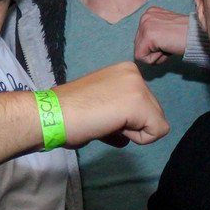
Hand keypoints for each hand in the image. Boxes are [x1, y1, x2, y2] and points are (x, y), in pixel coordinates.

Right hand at [55, 62, 169, 147]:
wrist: (52, 114)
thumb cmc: (68, 113)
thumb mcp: (99, 104)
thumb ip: (118, 112)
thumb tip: (126, 134)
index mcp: (125, 70)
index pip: (144, 104)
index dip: (124, 119)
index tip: (100, 114)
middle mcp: (134, 73)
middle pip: (154, 112)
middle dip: (131, 125)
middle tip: (102, 122)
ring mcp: (138, 87)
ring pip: (156, 122)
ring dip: (132, 132)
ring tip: (105, 124)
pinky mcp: (139, 104)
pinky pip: (157, 132)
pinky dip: (138, 139)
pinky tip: (113, 128)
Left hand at [134, 7, 188, 64]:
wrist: (199, 36)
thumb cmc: (186, 35)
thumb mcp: (166, 29)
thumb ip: (154, 34)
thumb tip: (143, 50)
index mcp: (150, 13)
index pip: (141, 38)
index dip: (155, 46)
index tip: (170, 40)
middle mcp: (145, 16)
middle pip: (138, 45)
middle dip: (154, 51)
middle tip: (170, 44)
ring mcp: (145, 25)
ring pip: (139, 52)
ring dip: (155, 55)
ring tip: (169, 46)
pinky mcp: (148, 36)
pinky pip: (142, 58)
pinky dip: (155, 59)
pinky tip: (167, 49)